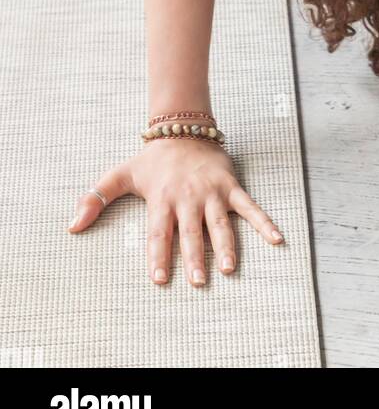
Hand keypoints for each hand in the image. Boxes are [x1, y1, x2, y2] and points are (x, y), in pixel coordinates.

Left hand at [66, 139, 283, 286]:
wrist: (183, 126)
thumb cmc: (152, 158)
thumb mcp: (120, 175)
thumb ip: (96, 199)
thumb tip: (71, 226)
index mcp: (161, 198)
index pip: (158, 232)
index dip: (158, 255)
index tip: (160, 279)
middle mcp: (187, 197)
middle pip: (190, 232)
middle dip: (193, 257)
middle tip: (197, 281)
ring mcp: (212, 191)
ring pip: (219, 222)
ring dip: (225, 245)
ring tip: (228, 267)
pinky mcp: (230, 185)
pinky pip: (250, 206)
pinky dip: (264, 222)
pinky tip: (277, 239)